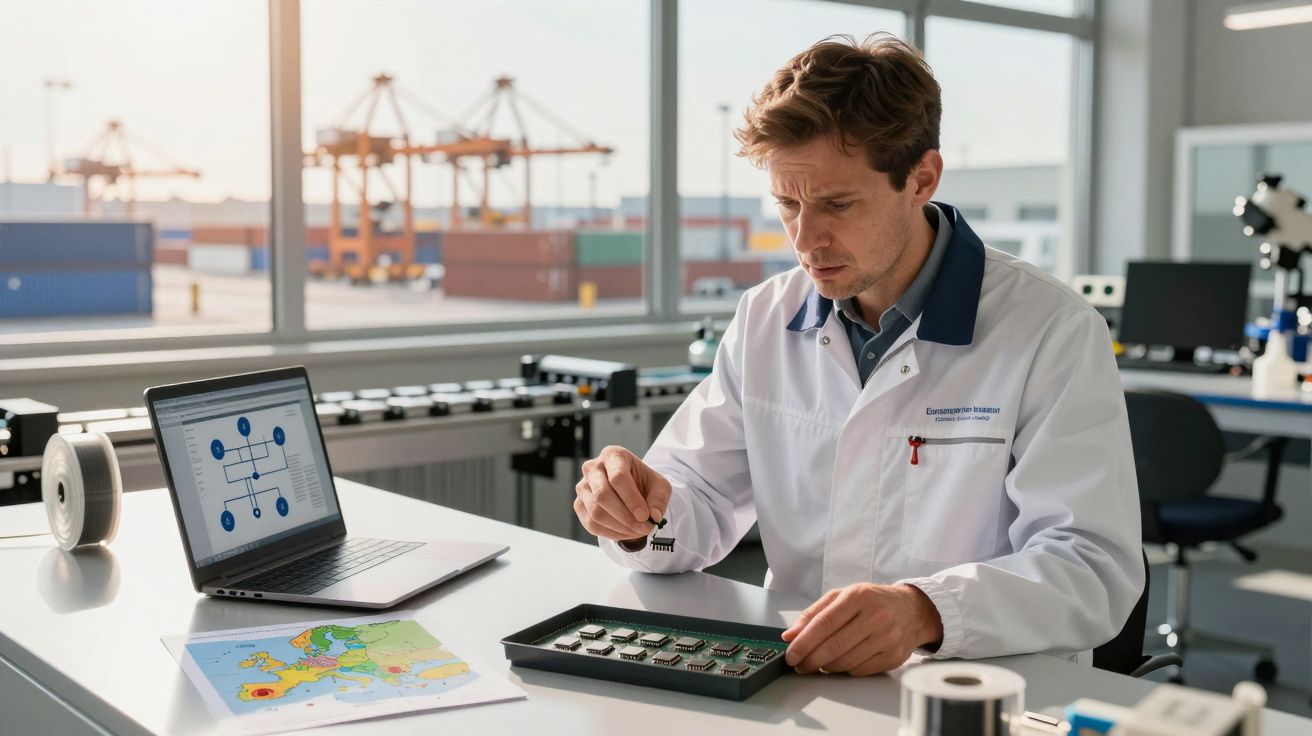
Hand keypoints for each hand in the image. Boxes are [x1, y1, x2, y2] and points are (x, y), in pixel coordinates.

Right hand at [573, 445, 672, 541]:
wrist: (631, 488)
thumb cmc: (644, 482)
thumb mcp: (659, 485)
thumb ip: (659, 499)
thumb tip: (654, 517)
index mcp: (613, 455)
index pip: (618, 477)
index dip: (631, 499)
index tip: (645, 516)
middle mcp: (593, 467)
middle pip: (602, 495)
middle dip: (625, 516)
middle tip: (643, 527)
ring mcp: (582, 486)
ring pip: (595, 512)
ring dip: (619, 527)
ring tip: (637, 530)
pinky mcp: (579, 503)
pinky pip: (590, 524)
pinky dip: (610, 533)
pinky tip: (625, 532)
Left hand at [782, 583, 942, 675]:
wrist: (912, 610)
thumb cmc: (872, 601)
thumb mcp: (842, 596)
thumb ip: (814, 614)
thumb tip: (790, 636)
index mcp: (858, 596)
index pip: (824, 623)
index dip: (803, 642)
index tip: (790, 654)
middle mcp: (875, 616)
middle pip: (834, 645)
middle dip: (810, 659)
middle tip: (798, 665)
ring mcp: (887, 637)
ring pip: (846, 661)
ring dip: (825, 666)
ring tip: (817, 664)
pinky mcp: (894, 656)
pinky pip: (860, 670)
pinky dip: (844, 670)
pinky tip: (838, 664)